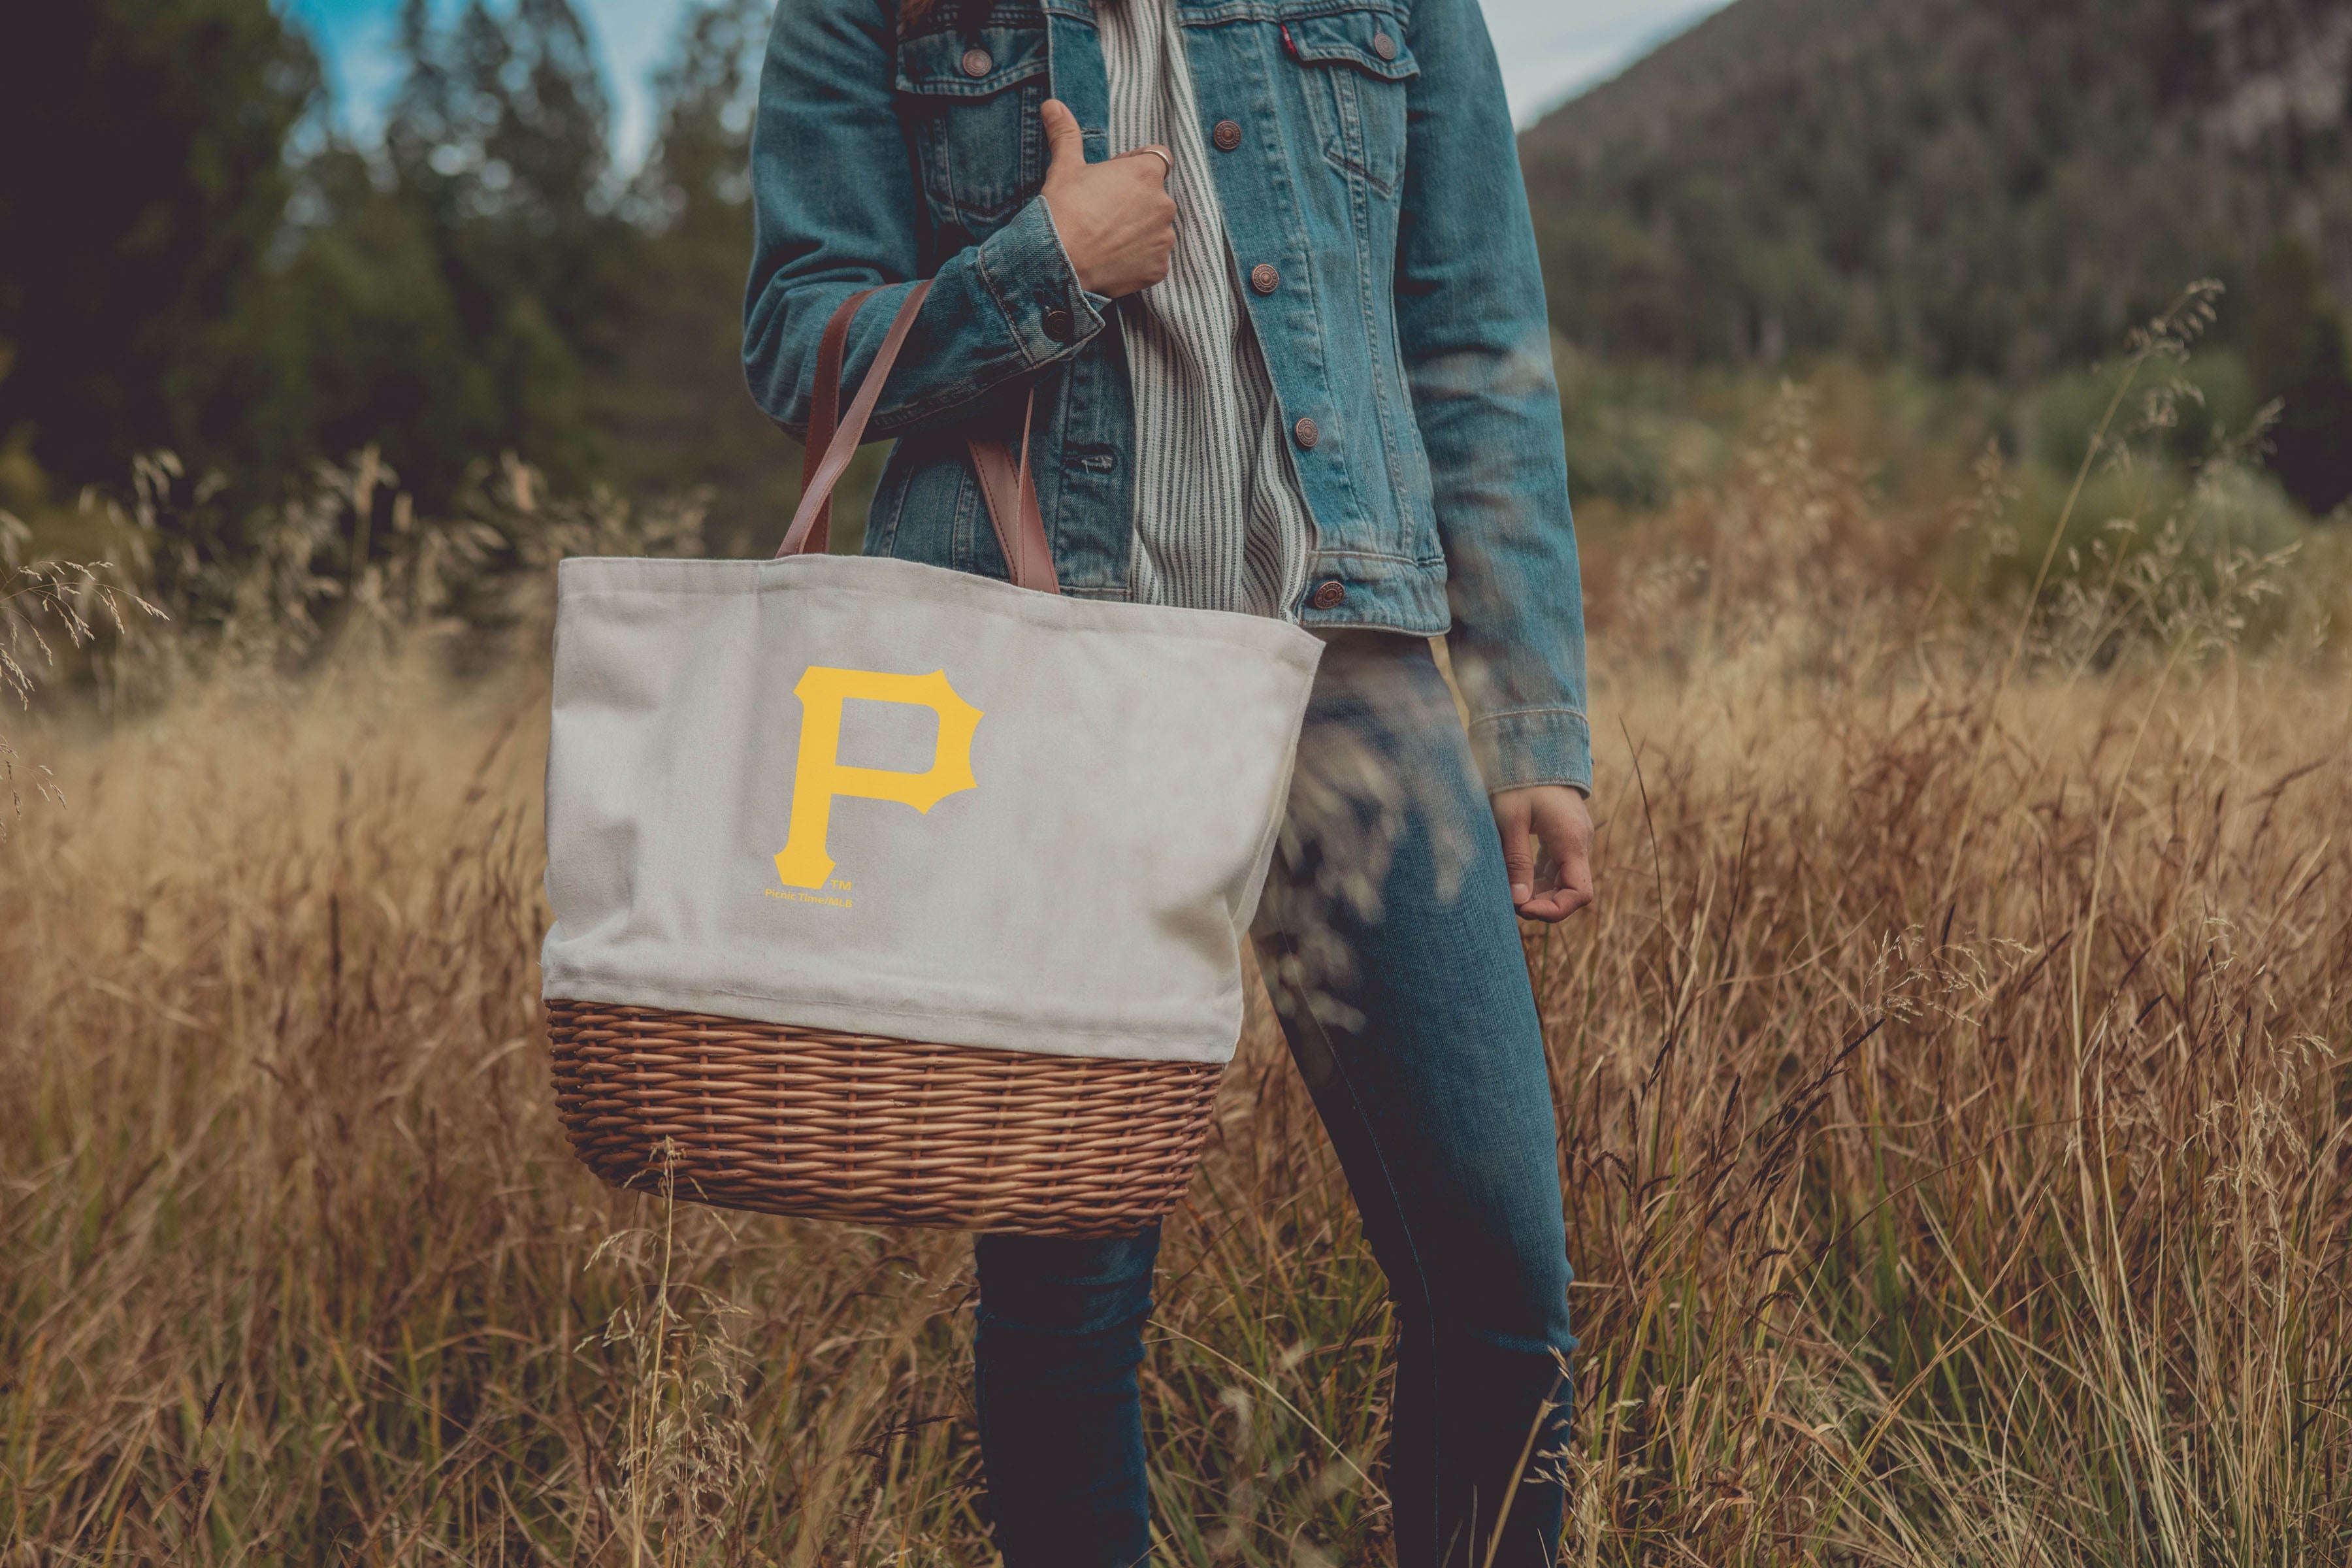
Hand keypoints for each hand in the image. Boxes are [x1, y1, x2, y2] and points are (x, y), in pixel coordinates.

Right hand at [1039, 98, 1175, 297]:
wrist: (1057, 263)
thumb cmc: (1062, 210)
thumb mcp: (1064, 167)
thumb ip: (1066, 133)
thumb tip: (1052, 104)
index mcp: (1147, 173)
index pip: (1157, 159)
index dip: (1134, 167)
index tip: (1111, 180)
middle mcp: (1164, 204)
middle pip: (1155, 196)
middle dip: (1135, 202)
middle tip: (1102, 213)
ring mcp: (1164, 239)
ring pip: (1155, 229)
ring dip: (1138, 231)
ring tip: (1106, 238)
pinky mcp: (1159, 269)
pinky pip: (1153, 259)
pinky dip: (1138, 259)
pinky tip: (1112, 259)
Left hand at [1491, 785, 1594, 922]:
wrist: (1533, 746)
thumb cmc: (1519, 779)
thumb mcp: (1511, 819)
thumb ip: (1516, 860)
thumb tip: (1518, 901)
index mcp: (1571, 841)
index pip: (1579, 893)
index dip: (1554, 910)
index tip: (1523, 909)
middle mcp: (1579, 842)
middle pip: (1571, 890)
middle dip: (1542, 903)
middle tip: (1509, 903)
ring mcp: (1573, 838)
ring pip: (1562, 879)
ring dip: (1538, 891)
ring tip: (1508, 891)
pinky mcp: (1563, 834)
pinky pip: (1555, 866)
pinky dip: (1537, 877)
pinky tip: (1515, 877)